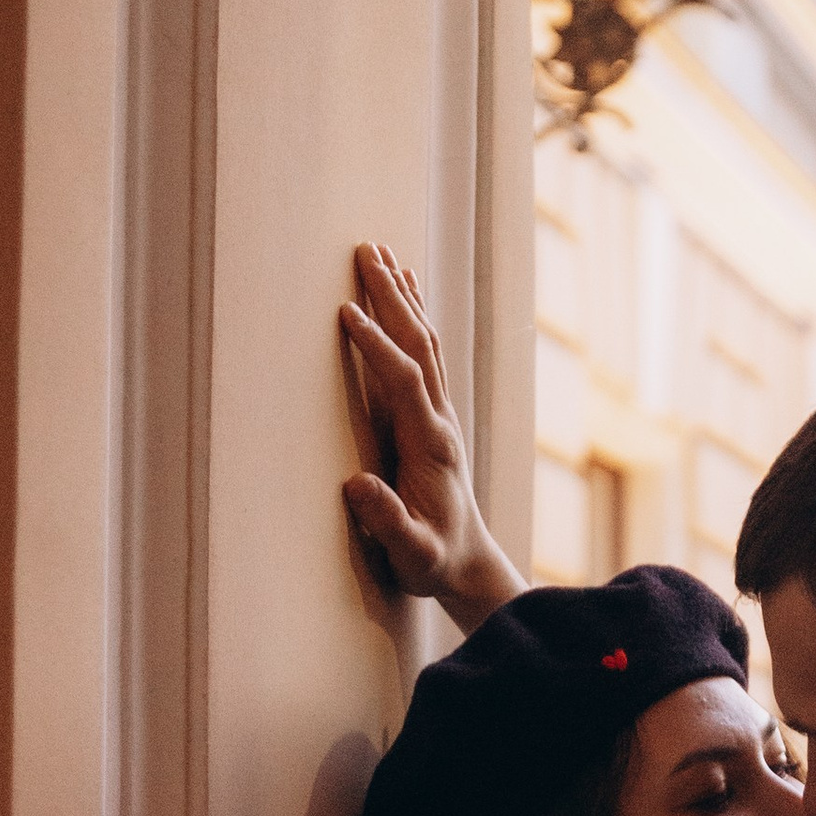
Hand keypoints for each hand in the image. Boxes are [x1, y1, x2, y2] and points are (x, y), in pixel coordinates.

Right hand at [339, 243, 525, 631]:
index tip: (346, 311)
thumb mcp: (411, 555)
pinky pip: (424, 356)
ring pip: (425, 342)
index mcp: (430, 445)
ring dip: (402, 297)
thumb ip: (388, 523)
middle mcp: (440, 420)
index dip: (376, 346)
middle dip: (391, 297)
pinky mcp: (433, 417)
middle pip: (419, 345)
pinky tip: (403, 294)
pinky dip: (411, 319)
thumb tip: (356, 486)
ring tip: (380, 254)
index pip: (404, 381)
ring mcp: (440, 415)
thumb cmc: (433, 562)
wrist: (469, 564)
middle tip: (366, 251)